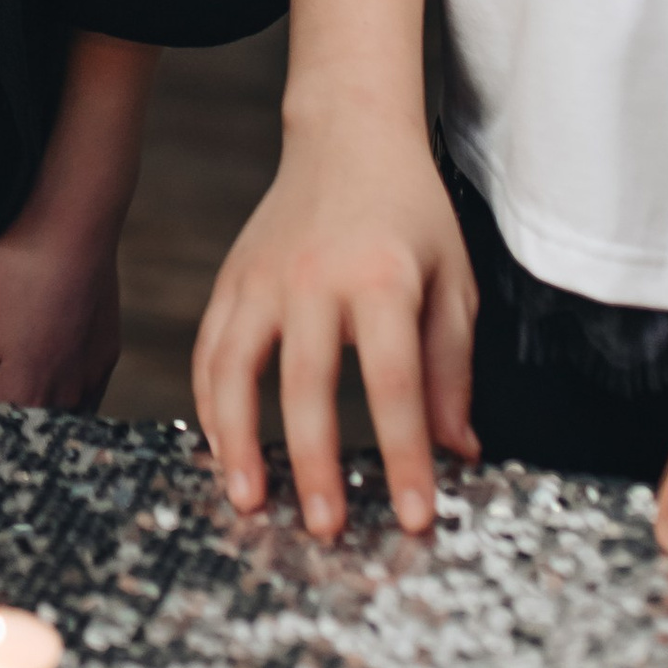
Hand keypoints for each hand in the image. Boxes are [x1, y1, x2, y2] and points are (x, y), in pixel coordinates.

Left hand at [0, 207, 123, 410]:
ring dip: (39, 413)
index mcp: (25, 401)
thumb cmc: (13, 284)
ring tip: (19, 392)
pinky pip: (85, 392)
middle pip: (29, 430)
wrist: (71, 235)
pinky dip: (67, 393)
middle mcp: (64, 401)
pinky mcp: (106, 354)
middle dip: (6, 427)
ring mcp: (91, 378)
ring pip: (61, 415)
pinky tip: (53, 377)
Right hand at [193, 123, 477, 541]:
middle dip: (315, 465)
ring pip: (236, 370)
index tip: (416, 516)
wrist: (348, 137)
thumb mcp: (453, 283)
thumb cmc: (411, 215)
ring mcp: (263, 278)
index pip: (395, 384)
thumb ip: (453, 368)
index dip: (405, 456)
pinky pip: (210, 350)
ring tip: (247, 501)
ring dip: (237, 442)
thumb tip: (458, 451)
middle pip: (307, 386)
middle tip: (325, 530)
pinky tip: (221, 448)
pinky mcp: (231, 278)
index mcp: (384, 279)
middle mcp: (316, 278)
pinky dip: (210, 404)